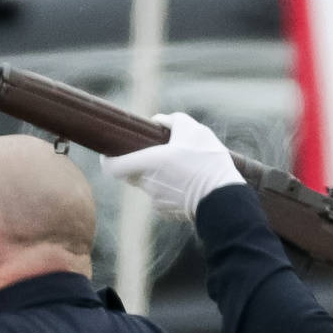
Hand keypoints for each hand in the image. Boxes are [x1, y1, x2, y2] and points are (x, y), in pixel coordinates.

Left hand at [103, 111, 243, 217]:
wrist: (224, 197)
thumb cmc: (207, 161)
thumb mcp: (194, 130)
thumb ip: (172, 121)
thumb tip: (159, 120)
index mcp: (148, 163)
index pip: (113, 167)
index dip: (107, 159)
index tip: (108, 152)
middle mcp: (148, 183)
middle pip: (130, 174)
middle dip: (135, 162)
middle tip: (150, 152)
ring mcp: (156, 200)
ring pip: (147, 184)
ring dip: (155, 175)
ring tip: (178, 166)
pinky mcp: (167, 211)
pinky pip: (161, 196)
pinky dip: (168, 188)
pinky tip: (186, 182)